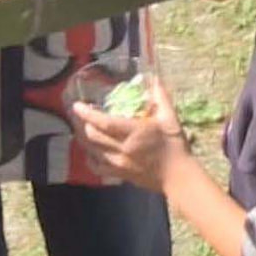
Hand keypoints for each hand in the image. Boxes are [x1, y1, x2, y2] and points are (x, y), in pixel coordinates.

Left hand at [71, 77, 188, 192]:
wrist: (178, 176)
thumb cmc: (175, 146)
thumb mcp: (171, 119)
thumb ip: (161, 98)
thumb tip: (154, 80)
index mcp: (135, 133)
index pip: (105, 123)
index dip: (88, 114)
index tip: (77, 106)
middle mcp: (123, 149)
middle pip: (94, 136)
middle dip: (85, 124)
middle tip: (85, 115)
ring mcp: (119, 164)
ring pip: (93, 151)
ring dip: (86, 139)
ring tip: (85, 129)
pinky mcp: (120, 175)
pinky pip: (98, 167)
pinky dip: (91, 158)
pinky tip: (92, 152)